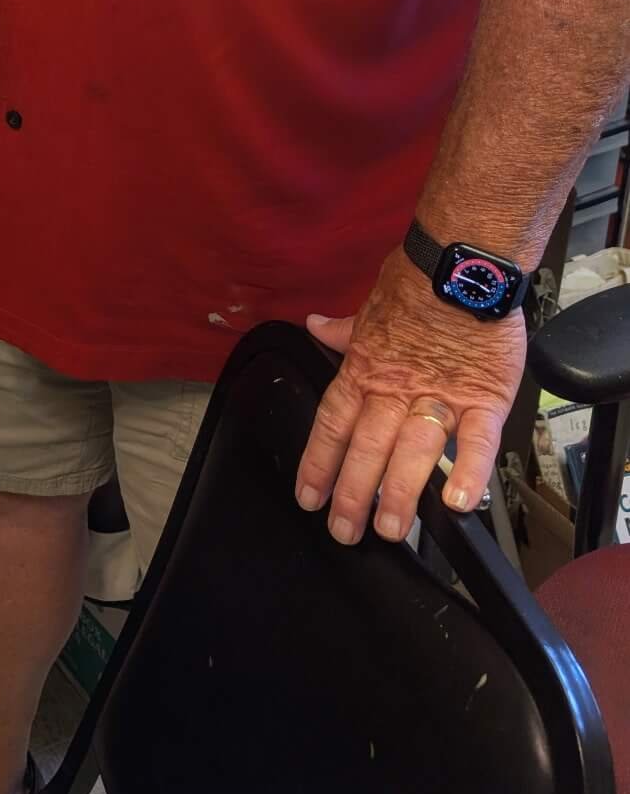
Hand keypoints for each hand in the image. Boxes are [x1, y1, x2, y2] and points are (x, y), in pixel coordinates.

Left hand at [296, 247, 523, 544]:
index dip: (318, 462)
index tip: (309, 498)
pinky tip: (461, 503)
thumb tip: (314, 326)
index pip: (333, 422)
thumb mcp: (370, 307)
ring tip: (391, 529)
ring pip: (414, 450)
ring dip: (400, 492)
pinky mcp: (484, 396)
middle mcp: (397, 388)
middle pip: (368, 446)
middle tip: (345, 531)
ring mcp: (440, 394)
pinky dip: (470, 470)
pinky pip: (476, 439)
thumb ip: (345, 330)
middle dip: (353, 492)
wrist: (462, 262)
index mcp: (366, 368)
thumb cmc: (414, 282)